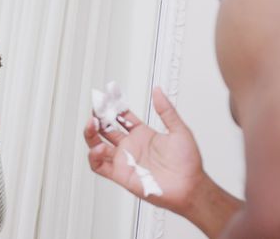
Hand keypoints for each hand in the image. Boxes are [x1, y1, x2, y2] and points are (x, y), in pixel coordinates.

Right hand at [85, 88, 205, 213]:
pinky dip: (93, 157)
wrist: (188, 187)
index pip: (122, 117)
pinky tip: (97, 148)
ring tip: (92, 124)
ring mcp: (124, 160)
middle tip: (96, 108)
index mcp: (143, 134)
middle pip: (106, 129)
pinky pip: (99, 166)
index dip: (113, 107)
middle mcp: (131, 146)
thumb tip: (158, 92)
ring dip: (91, 134)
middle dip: (98, 117)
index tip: (108, 96)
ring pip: (98, 145)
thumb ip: (166, 110)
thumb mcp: (179, 130)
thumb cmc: (187, 163)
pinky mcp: (120, 174)